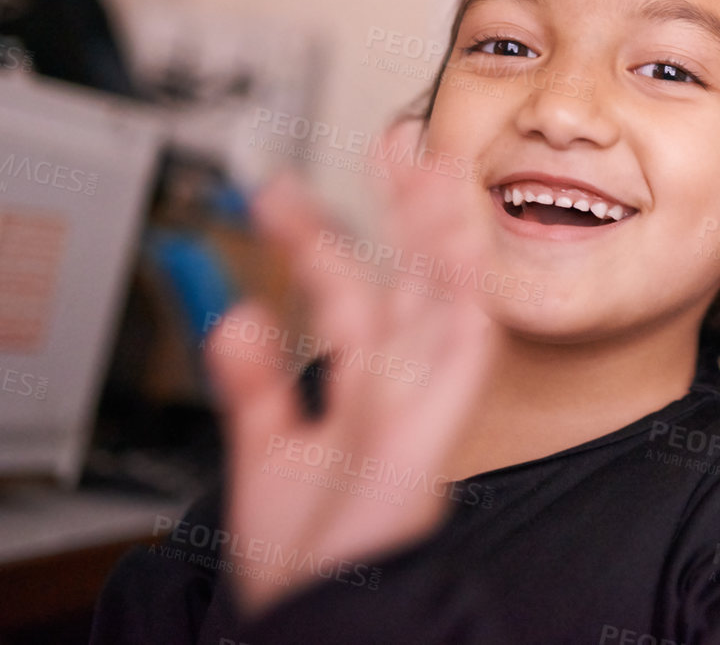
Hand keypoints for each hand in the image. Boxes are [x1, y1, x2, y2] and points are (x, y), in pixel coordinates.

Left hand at [205, 124, 497, 618]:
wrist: (326, 612)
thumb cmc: (311, 556)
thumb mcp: (267, 457)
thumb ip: (255, 386)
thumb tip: (238, 314)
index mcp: (360, 390)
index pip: (343, 291)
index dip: (312, 234)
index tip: (275, 189)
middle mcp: (398, 385)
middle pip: (410, 275)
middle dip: (404, 205)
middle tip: (394, 139)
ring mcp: (423, 397)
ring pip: (445, 293)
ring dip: (442, 228)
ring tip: (433, 161)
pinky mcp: (437, 418)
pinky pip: (463, 340)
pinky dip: (464, 286)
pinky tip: (458, 236)